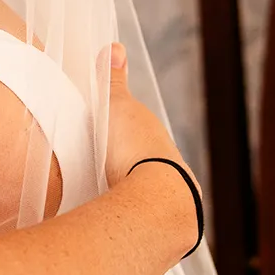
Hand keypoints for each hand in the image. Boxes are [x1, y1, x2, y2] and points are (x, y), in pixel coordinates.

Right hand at [102, 43, 203, 248]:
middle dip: (129, 168)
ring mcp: (168, 199)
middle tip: (103, 171)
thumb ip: (111, 82)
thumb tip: (114, 47)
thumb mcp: (115, 107)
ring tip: (106, 200)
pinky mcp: (161, 227)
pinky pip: (143, 217)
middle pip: (145, 166)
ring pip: (146, 193)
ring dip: (131, 195)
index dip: (124, 136)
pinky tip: (116, 222)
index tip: (107, 140)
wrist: (156, 200)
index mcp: (157, 141)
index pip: (141, 136)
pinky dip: (131, 216)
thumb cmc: (132, 152)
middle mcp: (170, 169)